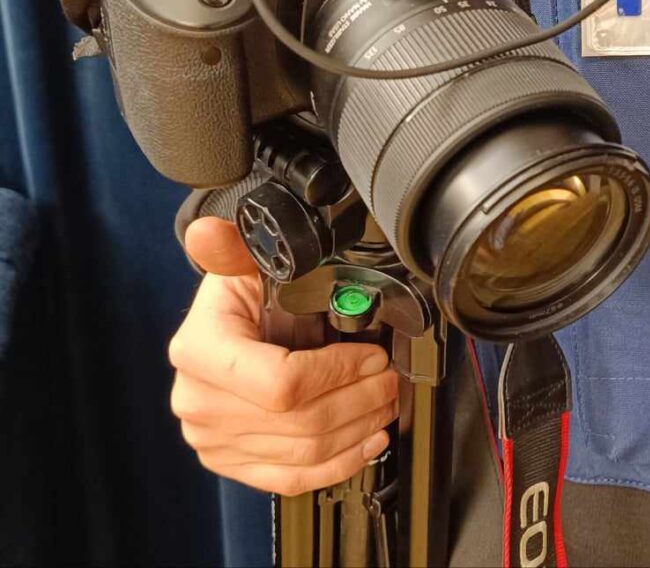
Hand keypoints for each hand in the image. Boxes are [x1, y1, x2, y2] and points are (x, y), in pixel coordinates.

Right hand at [168, 217, 399, 495]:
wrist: (221, 330)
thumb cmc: (239, 297)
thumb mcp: (243, 266)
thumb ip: (234, 249)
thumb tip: (208, 232)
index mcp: (200, 352)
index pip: (283, 382)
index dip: (338, 372)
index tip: (371, 355)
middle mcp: (199, 401)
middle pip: (300, 423)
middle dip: (360, 399)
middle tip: (390, 380)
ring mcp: (213, 437)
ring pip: (303, 453)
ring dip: (357, 429)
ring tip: (384, 404)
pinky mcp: (230, 461)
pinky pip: (289, 478)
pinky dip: (337, 463)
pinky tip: (365, 442)